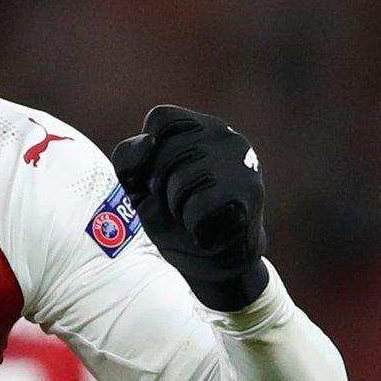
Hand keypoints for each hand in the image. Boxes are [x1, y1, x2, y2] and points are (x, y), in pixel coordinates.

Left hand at [110, 105, 269, 310]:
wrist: (213, 263)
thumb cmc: (173, 218)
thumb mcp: (139, 185)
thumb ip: (130, 158)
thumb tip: (147, 142)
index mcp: (200, 127)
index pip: (161, 117)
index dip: (147, 155)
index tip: (155, 180)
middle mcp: (226, 136)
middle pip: (165, 153)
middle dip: (159, 188)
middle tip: (178, 206)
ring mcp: (242, 163)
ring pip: (182, 180)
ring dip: (175, 209)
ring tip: (192, 216)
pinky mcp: (250, 193)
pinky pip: (200, 206)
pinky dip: (192, 226)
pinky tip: (205, 230)